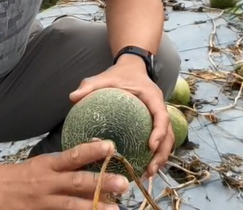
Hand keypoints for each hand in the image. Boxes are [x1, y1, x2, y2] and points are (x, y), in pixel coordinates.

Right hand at [0, 140, 127, 209]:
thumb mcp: (40, 164)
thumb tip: (93, 156)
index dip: (91, 151)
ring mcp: (43, 203)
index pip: (72, 156)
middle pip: (76, 182)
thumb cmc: (18, 176)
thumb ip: (64, 165)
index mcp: (47, 165)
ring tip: (115, 209)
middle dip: (101, 182)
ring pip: (70, 205)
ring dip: (93, 207)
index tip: (111, 146)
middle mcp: (47, 183)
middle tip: (123, 183)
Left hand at [69, 56, 173, 178]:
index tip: (150, 146)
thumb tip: (72, 97)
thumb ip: (90, 85)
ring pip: (167, 141)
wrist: (132, 68)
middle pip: (169, 134)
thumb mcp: (105, 77)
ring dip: (160, 158)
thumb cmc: (119, 74)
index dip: (159, 132)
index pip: (161, 116)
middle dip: (162, 153)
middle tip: (150, 170)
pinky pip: (160, 142)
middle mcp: (160, 109)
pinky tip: (142, 169)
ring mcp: (159, 118)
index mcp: (153, 97)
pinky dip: (154, 156)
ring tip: (148, 174)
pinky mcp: (154, 125)